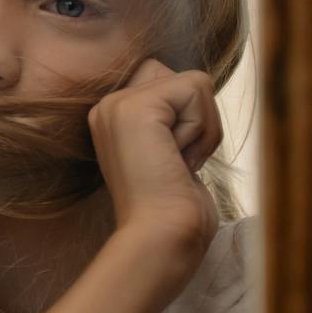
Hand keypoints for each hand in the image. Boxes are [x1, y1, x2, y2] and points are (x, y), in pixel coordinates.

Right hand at [88, 59, 221, 284]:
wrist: (160, 234)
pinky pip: (195, 89)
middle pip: (182, 78)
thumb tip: (198, 88)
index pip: (168, 81)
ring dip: (204, 127)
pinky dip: (202, 127)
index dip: (188, 117)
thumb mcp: (170, 151)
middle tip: (178, 159)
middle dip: (199, 118)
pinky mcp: (136, 107)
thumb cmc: (173, 207)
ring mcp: (117, 104)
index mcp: (111, 117)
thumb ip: (174, 118)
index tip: (173, 159)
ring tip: (179, 162)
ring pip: (194, 82)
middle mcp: (108, 106)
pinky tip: (180, 158)